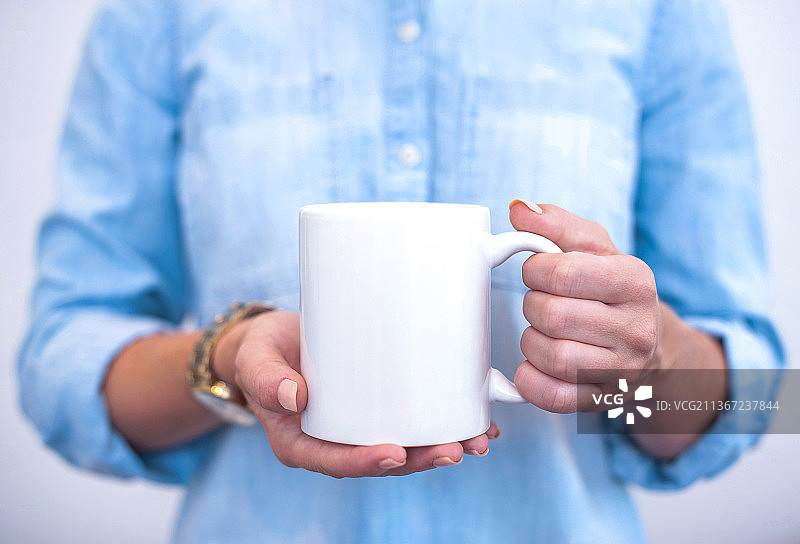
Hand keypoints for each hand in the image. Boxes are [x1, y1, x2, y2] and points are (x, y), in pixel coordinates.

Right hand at [214, 311, 498, 477]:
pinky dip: (442, 421)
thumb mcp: (254, 360)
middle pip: (381, 460)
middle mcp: (335, 441)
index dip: (366, 463)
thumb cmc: (262, 353)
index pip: (335, 462)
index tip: (397, 453)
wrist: (274, 342)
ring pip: (403, 446)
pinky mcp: (377, 407)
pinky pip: (410, 421)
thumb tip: (293, 397)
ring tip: (477, 440)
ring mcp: (358, 427)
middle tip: (456, 448)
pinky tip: (474, 419)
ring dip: (440, 446)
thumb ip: (265, 377)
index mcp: (302, 443)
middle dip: (421, 459)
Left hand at [509, 201, 663, 411]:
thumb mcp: (596, 248)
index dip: (535, 271)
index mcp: (635, 281)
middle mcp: (636, 329)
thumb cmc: (613, 290)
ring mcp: (622, 370)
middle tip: (543, 303)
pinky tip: (537, 364)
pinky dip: (530, 380)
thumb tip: (519, 210)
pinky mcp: (602, 400)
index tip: (539, 272)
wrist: (650, 344)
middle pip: (552, 316)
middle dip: (533, 306)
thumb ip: (556, 225)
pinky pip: (551, 396)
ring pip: (550, 356)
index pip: (564, 274)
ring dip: (531, 341)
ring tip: (544, 332)